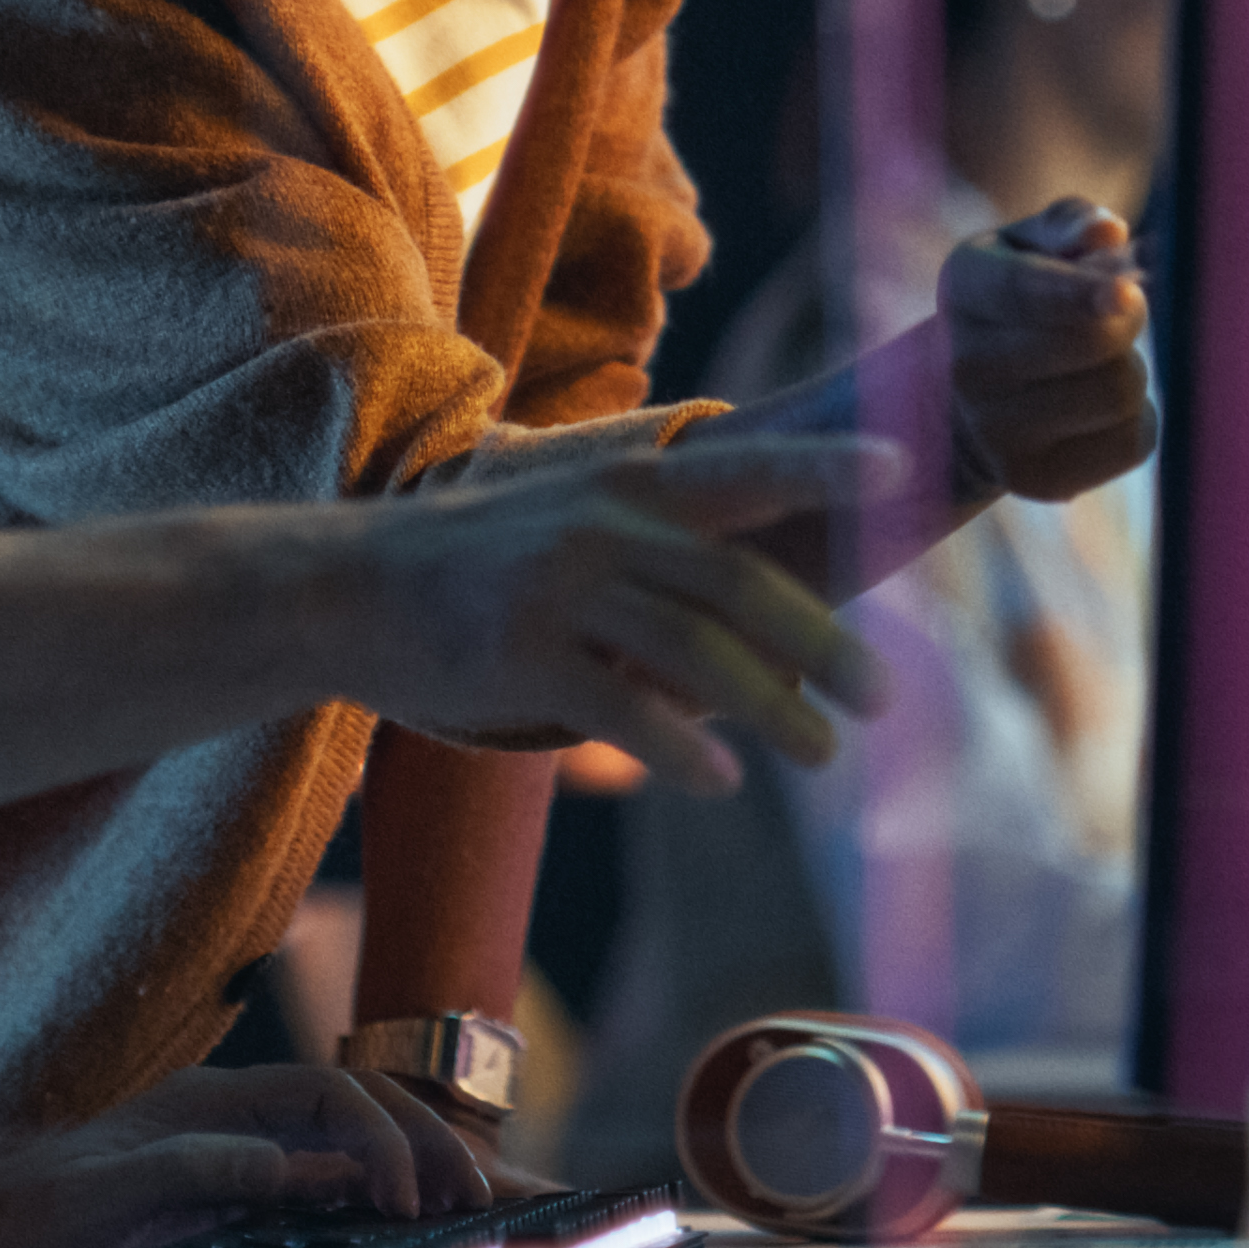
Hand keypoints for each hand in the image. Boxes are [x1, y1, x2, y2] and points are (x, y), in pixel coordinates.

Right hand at [321, 430, 894, 791]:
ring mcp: (560, 585)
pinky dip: (680, 747)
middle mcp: (604, 523)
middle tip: (882, 699)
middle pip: (741, 583)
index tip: (902, 469)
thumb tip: (778, 625)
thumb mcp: (576, 521)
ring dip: (772, 708)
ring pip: (696, 648)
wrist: (346, 588)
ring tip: (820, 755)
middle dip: (825, 644)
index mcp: (630, 486)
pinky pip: (621, 705)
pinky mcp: (519, 651)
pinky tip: (720, 782)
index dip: (828, 465)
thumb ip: (667, 549)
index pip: (749, 466)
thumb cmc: (484, 566)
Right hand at [938, 200, 1157, 502]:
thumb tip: (1108, 232)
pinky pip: (1132, 442)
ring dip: (1129, 367)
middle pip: (1093, 343)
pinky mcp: (1038, 481)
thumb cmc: (1016, 302)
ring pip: (1119, 392)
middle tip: (1116, 309)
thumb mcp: (1027, 247)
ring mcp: (997, 434)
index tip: (1127, 290)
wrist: (965, 402)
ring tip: (1097, 362)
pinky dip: (1137, 418)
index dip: (1079, 292)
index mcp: (965, 288)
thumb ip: (1069, 225)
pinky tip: (1099, 408)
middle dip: (1125, 319)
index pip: (1023, 292)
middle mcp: (967, 367)